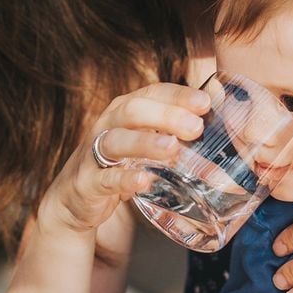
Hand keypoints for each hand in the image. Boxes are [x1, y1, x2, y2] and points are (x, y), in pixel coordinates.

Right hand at [37, 83, 209, 237]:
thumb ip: (176, 127)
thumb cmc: (120, 163)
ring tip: (172, 149)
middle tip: (196, 127)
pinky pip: (105, 178)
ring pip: (116, 141)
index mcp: (124, 110)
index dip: (177, 95)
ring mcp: (93, 153)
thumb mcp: (146, 140)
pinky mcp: (87, 183)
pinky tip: (144, 180)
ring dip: (145, 142)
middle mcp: (107, 125)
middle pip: (133, 110)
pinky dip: (125, 179)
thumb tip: (218, 104)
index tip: (205, 102)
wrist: (75, 199)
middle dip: (165, 115)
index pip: (152, 93)